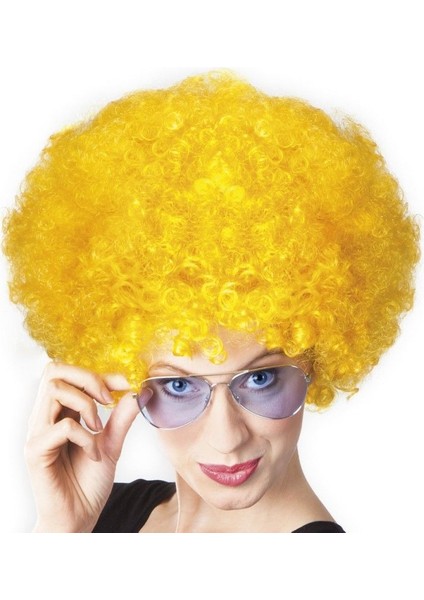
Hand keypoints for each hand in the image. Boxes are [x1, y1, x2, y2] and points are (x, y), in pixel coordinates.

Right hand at [25, 361, 141, 531]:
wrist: (78, 520)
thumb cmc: (88, 484)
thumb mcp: (111, 444)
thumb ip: (122, 418)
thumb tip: (139, 390)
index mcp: (58, 412)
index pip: (68, 373)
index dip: (100, 373)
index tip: (126, 383)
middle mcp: (43, 418)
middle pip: (54, 370)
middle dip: (89, 378)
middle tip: (108, 401)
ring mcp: (37, 433)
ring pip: (54, 389)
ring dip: (86, 404)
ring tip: (98, 427)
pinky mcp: (36, 452)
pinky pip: (63, 427)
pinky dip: (86, 436)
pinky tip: (93, 454)